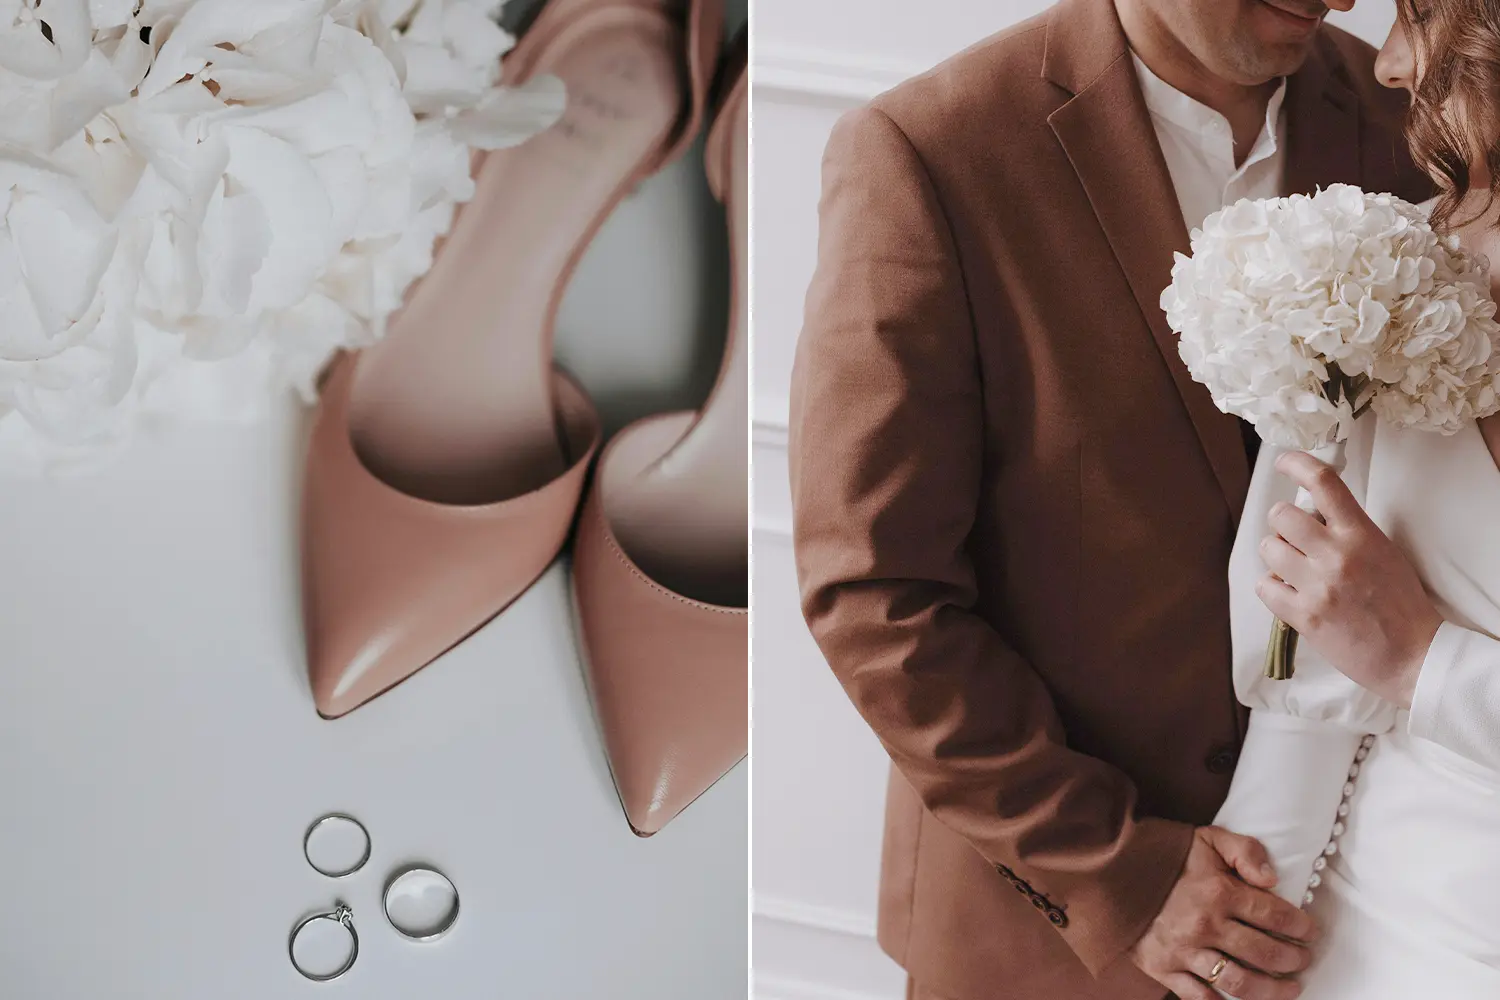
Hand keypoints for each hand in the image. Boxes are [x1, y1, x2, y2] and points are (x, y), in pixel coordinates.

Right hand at [1130, 826, 1316, 999]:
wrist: (1111, 871)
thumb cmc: (1165, 855)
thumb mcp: (1208, 838)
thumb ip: (1246, 851)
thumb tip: (1273, 880)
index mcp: (1220, 891)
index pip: (1276, 916)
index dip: (1301, 927)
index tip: (1309, 932)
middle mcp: (1206, 925)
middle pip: (1265, 954)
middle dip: (1293, 961)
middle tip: (1303, 960)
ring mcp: (1185, 951)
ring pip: (1241, 983)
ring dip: (1272, 991)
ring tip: (1289, 989)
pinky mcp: (1164, 968)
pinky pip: (1201, 998)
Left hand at [1255, 451, 1443, 707]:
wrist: (1412, 655)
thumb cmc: (1399, 603)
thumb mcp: (1382, 551)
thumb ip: (1348, 530)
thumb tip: (1310, 511)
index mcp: (1361, 534)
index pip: (1323, 482)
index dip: (1297, 463)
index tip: (1283, 461)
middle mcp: (1336, 555)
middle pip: (1281, 514)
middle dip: (1283, 524)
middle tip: (1295, 539)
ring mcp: (1317, 585)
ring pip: (1268, 548)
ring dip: (1277, 556)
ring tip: (1296, 571)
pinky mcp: (1303, 615)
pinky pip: (1264, 585)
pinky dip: (1272, 588)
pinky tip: (1290, 594)